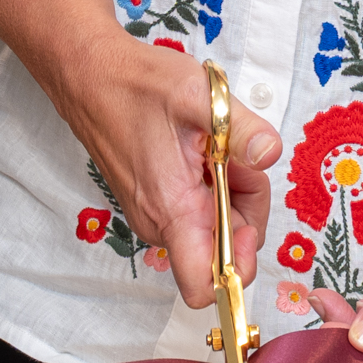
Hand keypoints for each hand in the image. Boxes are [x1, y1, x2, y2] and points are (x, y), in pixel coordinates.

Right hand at [40, 29, 276, 300]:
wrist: (92, 76)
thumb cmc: (138, 85)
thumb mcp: (201, 98)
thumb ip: (243, 130)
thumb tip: (270, 156)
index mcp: (173, 209)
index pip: (202, 287)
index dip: (238, 267)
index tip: (245, 222)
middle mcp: (161, 224)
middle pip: (225, 248)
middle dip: (245, 205)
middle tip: (232, 153)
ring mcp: (156, 216)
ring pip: (215, 226)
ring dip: (230, 190)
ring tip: (213, 144)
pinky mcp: (154, 205)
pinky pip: (199, 211)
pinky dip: (212, 185)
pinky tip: (201, 149)